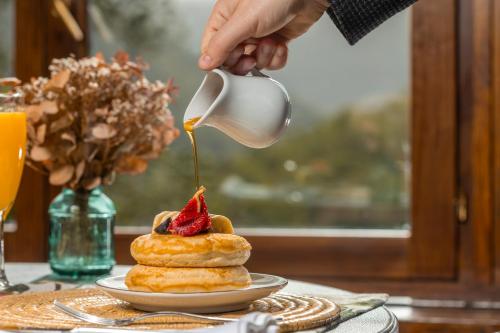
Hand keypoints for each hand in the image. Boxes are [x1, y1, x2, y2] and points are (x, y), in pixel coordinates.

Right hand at [199, 0, 328, 74]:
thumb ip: (221, 44)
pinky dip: (277, 57)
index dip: (219, 61)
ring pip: (253, 61)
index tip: (229, 66)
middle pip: (232, 59)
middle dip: (244, 61)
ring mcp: (258, 35)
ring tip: (270, 42)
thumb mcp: (243, 20)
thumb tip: (204, 63)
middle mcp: (240, 27)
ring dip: (264, 57)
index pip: (211, 48)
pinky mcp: (276, 40)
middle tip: (251, 57)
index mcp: (225, 17)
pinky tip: (281, 45)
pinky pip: (271, 61)